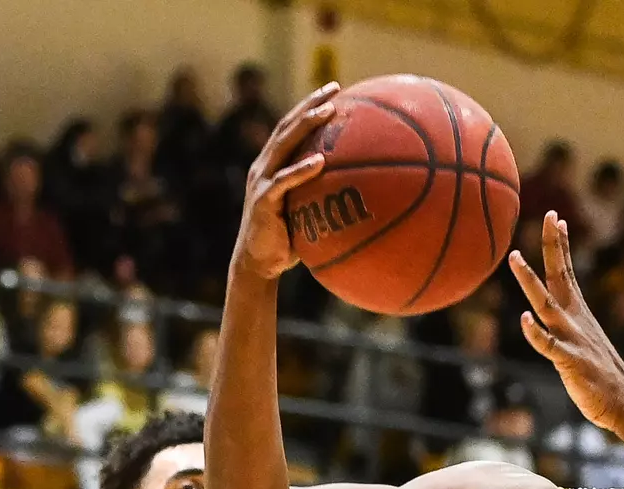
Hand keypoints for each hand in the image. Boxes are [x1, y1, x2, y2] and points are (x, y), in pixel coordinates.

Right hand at [231, 83, 338, 280]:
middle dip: (310, 104)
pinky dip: (302, 170)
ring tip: (327, 112)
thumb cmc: (288, 240)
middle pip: (288, 126)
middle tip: (333, 88)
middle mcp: (265, 166)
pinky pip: (285, 182)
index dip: (310, 105)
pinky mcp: (264, 201)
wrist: (259, 264)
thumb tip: (365, 193)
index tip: (334, 89)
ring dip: (306, 126)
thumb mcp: (309, 212)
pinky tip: (320, 161)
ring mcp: (262, 182)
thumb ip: (325, 196)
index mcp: (274, 164)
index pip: (292, 127)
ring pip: (284, 146)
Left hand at [510, 211, 623, 443]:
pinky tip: (524, 320)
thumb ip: (569, 330)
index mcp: (578, 315)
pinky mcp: (569, 362)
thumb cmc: (602, 378)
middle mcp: (575, 321)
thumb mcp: (583, 345)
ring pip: (546, 305)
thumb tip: (558, 323)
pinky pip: (548, 346)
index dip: (560, 246)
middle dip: (552, 245)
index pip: (566, 272)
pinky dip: (536, 333)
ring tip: (513, 257)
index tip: (557, 218)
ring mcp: (572, 340)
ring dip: (529, 280)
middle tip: (549, 215)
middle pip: (559, 276)